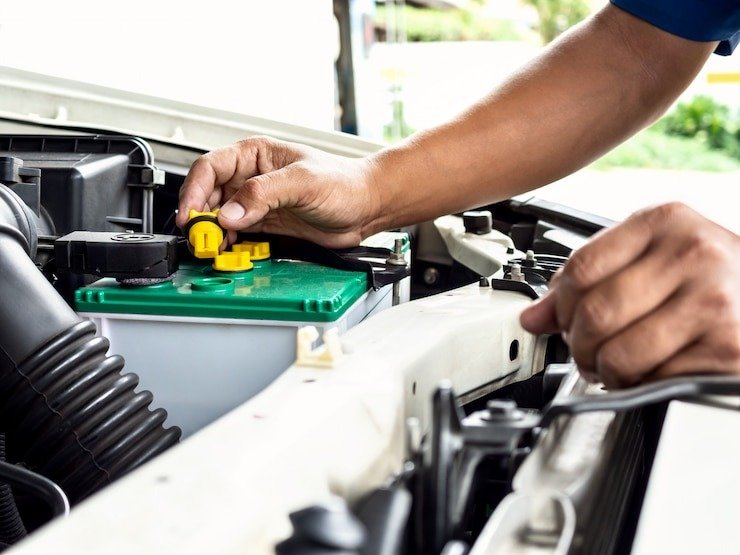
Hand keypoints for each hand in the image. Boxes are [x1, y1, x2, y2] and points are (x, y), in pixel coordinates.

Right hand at [177, 137, 379, 247]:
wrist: (368, 207)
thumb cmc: (345, 183)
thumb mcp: (303, 182)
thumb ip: (264, 194)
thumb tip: (230, 212)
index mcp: (255, 155)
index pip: (210, 167)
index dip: (194, 190)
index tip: (191, 214)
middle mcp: (252, 176)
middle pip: (210, 194)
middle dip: (200, 215)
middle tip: (199, 237)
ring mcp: (259, 201)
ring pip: (220, 216)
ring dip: (212, 232)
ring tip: (212, 247)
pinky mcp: (267, 222)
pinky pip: (238, 232)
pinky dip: (228, 242)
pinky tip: (229, 250)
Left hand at [520, 202, 739, 387]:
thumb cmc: (710, 278)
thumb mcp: (652, 261)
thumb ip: (593, 280)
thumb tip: (534, 316)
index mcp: (665, 221)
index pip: (580, 268)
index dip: (561, 306)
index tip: (563, 320)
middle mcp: (694, 253)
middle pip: (594, 313)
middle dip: (579, 344)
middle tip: (587, 352)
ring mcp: (714, 299)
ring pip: (618, 353)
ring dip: (606, 371)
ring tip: (617, 365)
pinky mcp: (728, 346)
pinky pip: (654, 379)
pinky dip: (643, 385)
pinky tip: (653, 371)